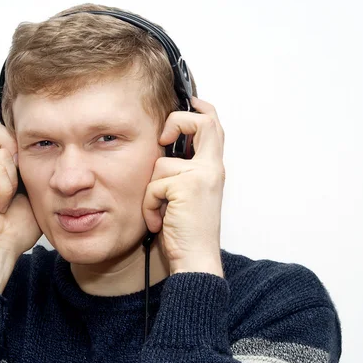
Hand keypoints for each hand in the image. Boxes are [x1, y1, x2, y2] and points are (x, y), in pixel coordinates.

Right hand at [0, 122, 41, 292]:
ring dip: (13, 180)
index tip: (28, 173)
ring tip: (7, 201)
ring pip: (4, 152)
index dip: (21, 145)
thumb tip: (31, 147)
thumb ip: (33, 167)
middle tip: (18, 184)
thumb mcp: (35, 191)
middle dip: (16, 154)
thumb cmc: (15, 228)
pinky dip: (5, 190)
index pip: (6, 132)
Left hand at [142, 97, 224, 276]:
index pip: (213, 127)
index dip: (201, 110)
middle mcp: (211, 169)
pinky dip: (149, 205)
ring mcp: (201, 176)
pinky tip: (160, 221)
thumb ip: (181, 173)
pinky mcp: (186, 186)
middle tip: (161, 138)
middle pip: (203, 122)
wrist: (195, 260)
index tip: (189, 102)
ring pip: (160, 164)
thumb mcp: (186, 197)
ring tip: (161, 212)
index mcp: (212, 170)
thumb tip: (161, 153)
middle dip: (178, 121)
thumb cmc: (187, 232)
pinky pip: (153, 185)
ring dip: (152, 192)